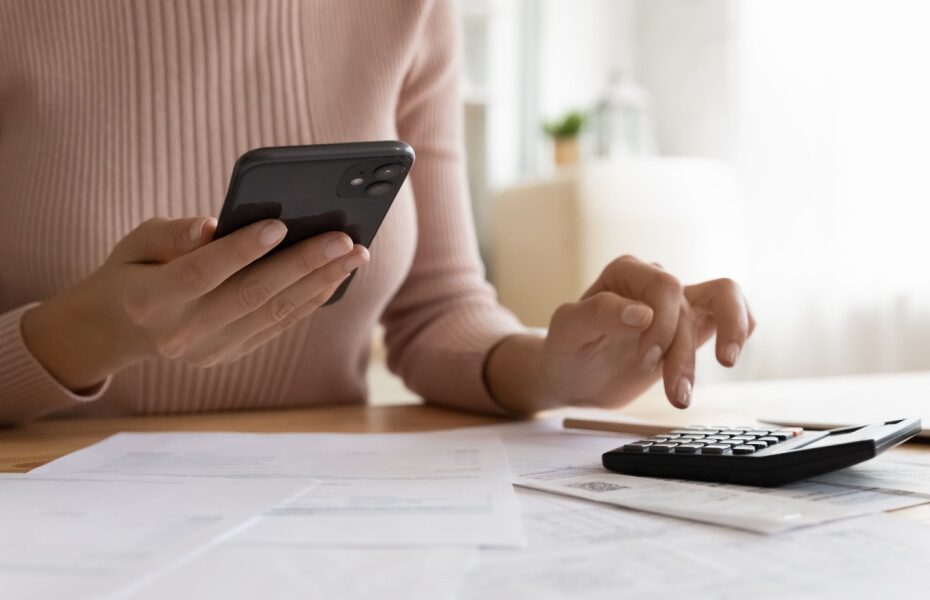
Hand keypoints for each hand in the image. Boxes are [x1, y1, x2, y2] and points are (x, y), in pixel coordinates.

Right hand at [22, 217, 368, 390]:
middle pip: (251, 296)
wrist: (118, 329)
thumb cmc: (132, 269)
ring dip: (320, 283)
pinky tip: (335, 277)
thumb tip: (211, 226)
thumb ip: (172, 234)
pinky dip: (310, 301)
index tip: (280, 223)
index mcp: (149, 300)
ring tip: (355, 256)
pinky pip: (278, 326)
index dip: (240, 250)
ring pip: (273, 314)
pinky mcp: (230, 354)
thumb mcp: (136, 242)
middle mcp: (181, 333)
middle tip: (345, 239)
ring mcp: (208, 350)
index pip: (201, 273)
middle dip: (303, 265)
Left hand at [540, 255, 754, 408]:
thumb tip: (642, 313)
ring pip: (725, 299)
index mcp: (625, 272)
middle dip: (684, 352)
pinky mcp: (694, 327)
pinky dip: (741, 331)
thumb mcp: (568, 332)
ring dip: (726, 340)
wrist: (575, 378)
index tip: (645, 360)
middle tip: (675, 393)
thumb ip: (598, 314)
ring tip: (710, 380)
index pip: (664, 287)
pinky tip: (728, 356)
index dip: (663, 326)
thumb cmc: (567, 350)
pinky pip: (735, 314)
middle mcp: (654, 280)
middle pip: (690, 303)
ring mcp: (679, 303)